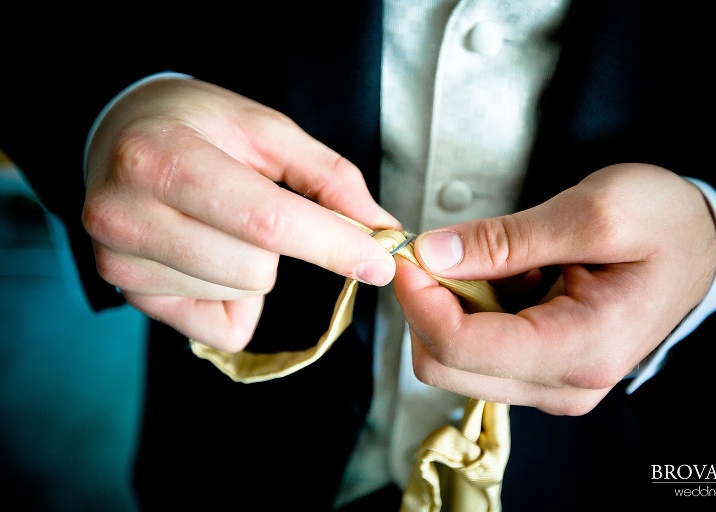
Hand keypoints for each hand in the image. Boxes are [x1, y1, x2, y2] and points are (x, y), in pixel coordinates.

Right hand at [83, 77, 397, 350]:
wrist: (120, 134)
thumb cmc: (196, 126)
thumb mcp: (266, 130)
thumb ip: (329, 177)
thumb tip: (380, 229)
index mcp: (163, 158)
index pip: (266, 221)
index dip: (332, 245)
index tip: (379, 260)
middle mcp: (127, 215)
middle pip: (257, 270)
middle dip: (278, 245)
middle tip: (251, 204)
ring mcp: (120, 261)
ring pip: (240, 295)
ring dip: (252, 266)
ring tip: (218, 223)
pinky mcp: (128, 293)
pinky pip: (220, 327)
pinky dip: (231, 298)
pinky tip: (205, 255)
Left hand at [394, 164, 715, 414]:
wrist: (702, 247)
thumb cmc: (664, 225)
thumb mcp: (594, 212)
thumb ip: (507, 239)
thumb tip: (433, 255)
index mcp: (579, 350)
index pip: (458, 347)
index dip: (417, 297)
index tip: (408, 252)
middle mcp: (561, 385)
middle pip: (444, 365)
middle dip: (427, 304)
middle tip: (443, 250)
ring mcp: (550, 384)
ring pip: (454, 360)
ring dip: (452, 305)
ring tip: (498, 260)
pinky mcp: (542, 371)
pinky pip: (477, 351)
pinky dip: (472, 309)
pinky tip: (508, 276)